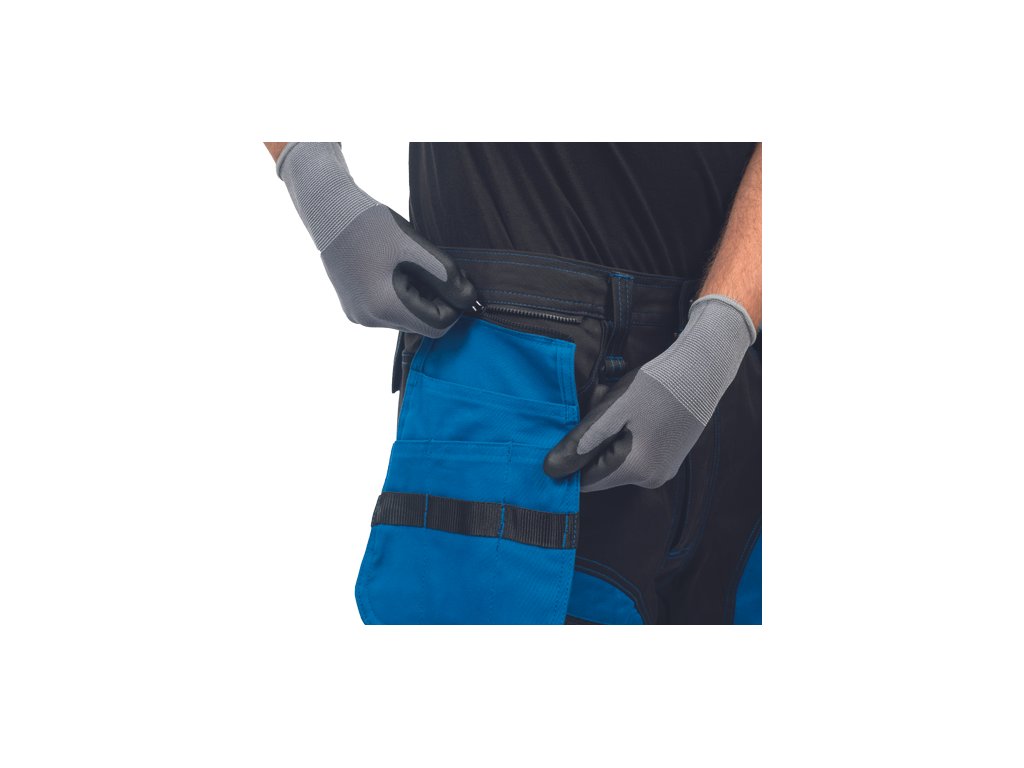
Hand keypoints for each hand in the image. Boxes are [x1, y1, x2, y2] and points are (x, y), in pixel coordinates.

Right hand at [277, 142, 475, 336]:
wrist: (330, 211)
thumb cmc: (373, 225)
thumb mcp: (417, 248)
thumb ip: (447, 277)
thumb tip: (470, 299)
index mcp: (384, 307)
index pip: (437, 327)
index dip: (453, 307)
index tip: (454, 280)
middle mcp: (369, 319)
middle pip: (421, 324)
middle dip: (435, 300)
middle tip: (432, 267)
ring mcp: (359, 316)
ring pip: (406, 318)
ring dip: (419, 297)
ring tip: (411, 265)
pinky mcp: (354, 308)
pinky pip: (389, 312)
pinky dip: (401, 296)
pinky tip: (396, 270)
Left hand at [544, 295, 755, 490]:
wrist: (702, 370)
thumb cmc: (655, 386)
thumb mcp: (611, 411)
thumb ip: (579, 444)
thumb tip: (550, 471)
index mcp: (634, 470)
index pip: (584, 482)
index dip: (570, 459)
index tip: (569, 429)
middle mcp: (650, 479)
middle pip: (601, 471)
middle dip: (591, 443)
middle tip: (599, 406)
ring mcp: (663, 471)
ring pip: (617, 462)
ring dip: (608, 438)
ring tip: (617, 405)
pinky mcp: (669, 460)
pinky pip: (634, 457)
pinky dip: (624, 438)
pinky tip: (632, 412)